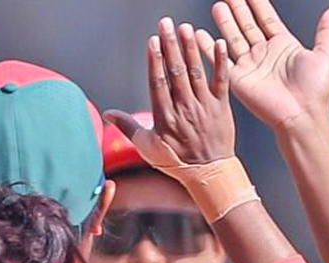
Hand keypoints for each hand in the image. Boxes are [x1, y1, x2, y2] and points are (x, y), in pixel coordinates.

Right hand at [105, 17, 234, 167]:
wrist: (210, 173)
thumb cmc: (177, 161)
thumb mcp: (147, 147)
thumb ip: (127, 127)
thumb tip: (107, 114)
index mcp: (165, 116)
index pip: (158, 82)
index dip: (155, 60)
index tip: (153, 41)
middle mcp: (185, 108)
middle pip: (176, 72)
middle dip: (171, 45)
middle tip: (166, 23)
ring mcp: (204, 106)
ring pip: (197, 73)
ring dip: (191, 48)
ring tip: (186, 28)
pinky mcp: (222, 107)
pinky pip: (222, 81)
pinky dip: (221, 62)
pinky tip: (219, 44)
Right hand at [196, 0, 328, 128]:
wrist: (300, 115)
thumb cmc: (315, 92)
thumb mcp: (325, 55)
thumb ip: (326, 31)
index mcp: (284, 47)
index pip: (267, 19)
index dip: (258, 4)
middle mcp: (265, 55)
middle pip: (247, 26)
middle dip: (238, 10)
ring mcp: (251, 66)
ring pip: (234, 38)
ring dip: (225, 22)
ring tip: (217, 7)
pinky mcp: (238, 78)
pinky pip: (221, 60)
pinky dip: (209, 48)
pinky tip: (200, 35)